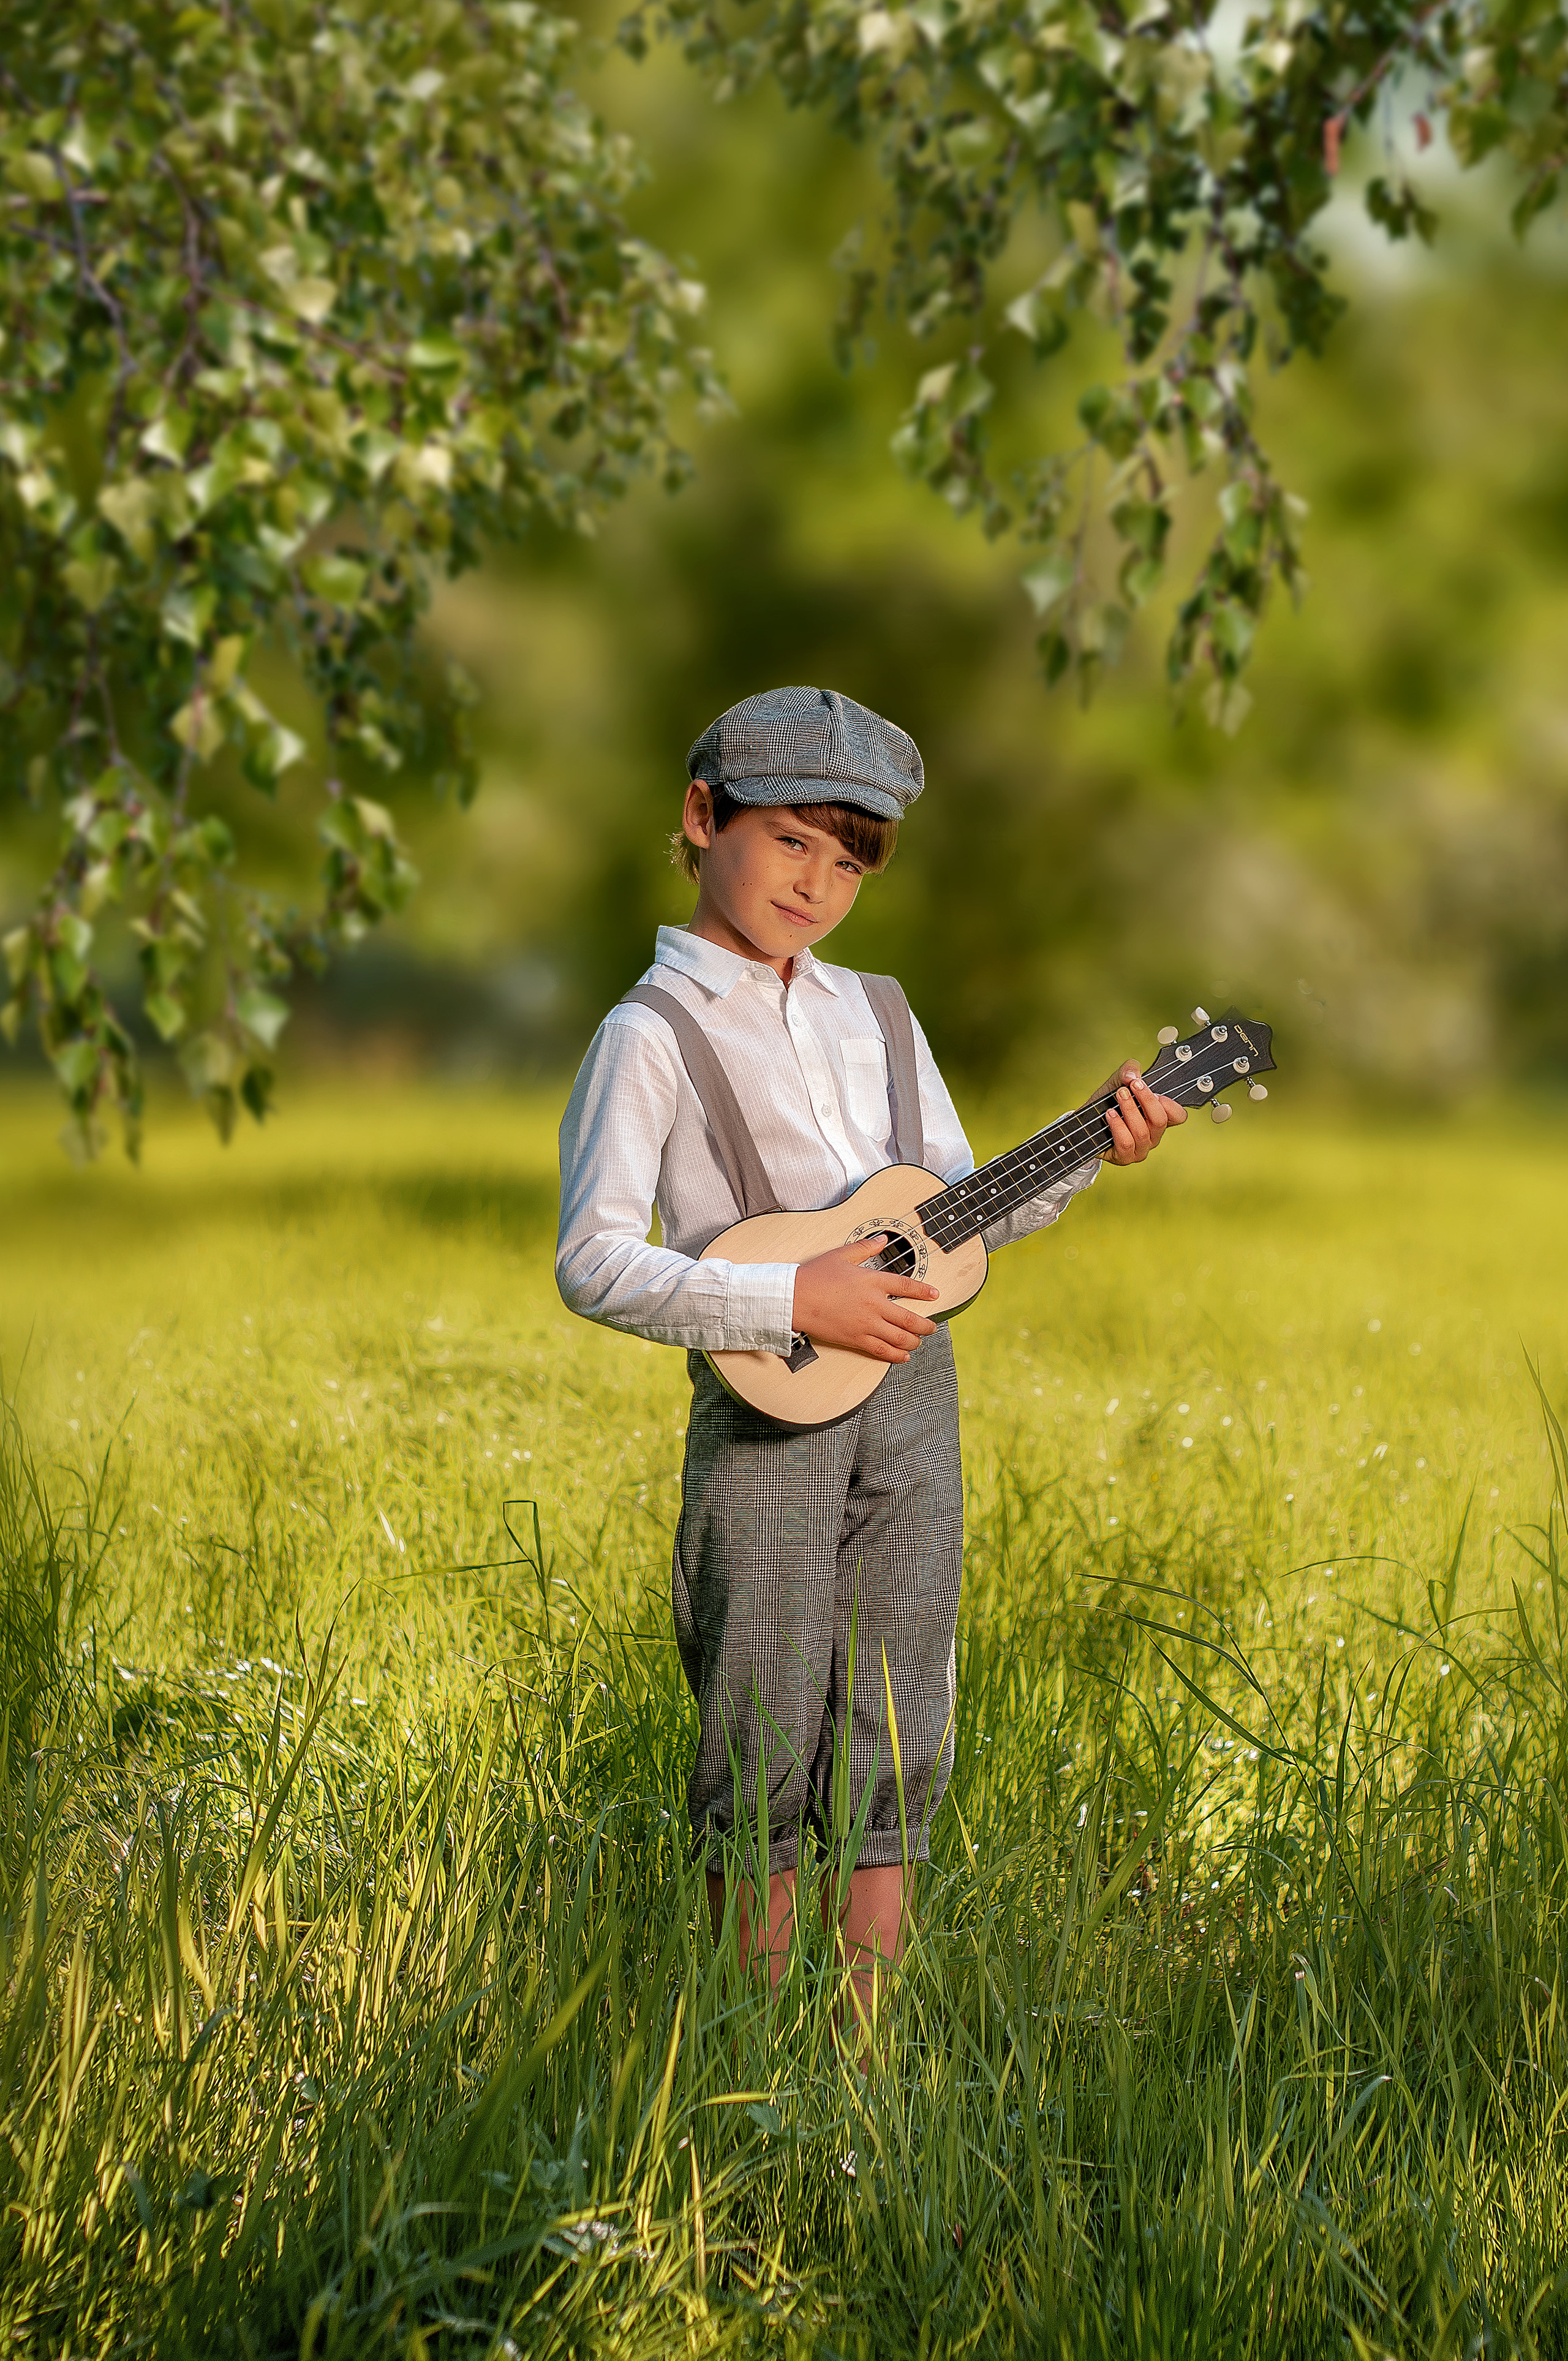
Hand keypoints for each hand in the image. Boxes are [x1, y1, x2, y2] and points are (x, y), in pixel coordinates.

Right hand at [791, 1235, 940, 1363]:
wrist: (794, 1298)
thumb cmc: (814, 1276)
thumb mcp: (841, 1255)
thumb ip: (865, 1247)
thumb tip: (882, 1239)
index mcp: (872, 1281)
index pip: (906, 1286)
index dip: (924, 1292)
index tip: (935, 1295)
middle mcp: (873, 1304)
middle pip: (909, 1318)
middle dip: (926, 1325)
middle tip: (932, 1327)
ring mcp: (866, 1323)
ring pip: (900, 1337)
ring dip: (914, 1341)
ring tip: (919, 1341)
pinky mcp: (855, 1338)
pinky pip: (882, 1350)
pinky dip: (896, 1355)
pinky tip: (903, 1356)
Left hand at [1102, 1062, 1187, 1163]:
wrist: (1086, 1122)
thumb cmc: (1107, 1103)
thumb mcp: (1117, 1081)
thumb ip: (1128, 1071)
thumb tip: (1132, 1075)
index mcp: (1158, 1119)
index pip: (1178, 1116)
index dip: (1171, 1105)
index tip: (1156, 1092)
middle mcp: (1153, 1136)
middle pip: (1160, 1121)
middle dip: (1146, 1100)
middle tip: (1132, 1085)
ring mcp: (1140, 1149)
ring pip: (1141, 1131)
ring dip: (1129, 1110)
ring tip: (1119, 1095)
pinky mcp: (1125, 1158)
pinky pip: (1126, 1143)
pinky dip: (1117, 1126)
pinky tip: (1110, 1114)